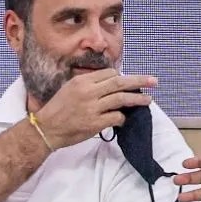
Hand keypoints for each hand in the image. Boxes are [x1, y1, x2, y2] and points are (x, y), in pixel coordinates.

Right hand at [35, 68, 155, 148]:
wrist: (45, 128)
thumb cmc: (59, 108)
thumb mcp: (70, 89)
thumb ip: (90, 84)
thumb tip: (113, 82)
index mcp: (81, 81)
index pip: (109, 73)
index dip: (123, 77)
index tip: (131, 81)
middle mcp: (88, 92)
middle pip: (119, 82)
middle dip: (140, 81)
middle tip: (154, 81)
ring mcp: (92, 107)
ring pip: (122, 99)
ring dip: (138, 99)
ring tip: (148, 100)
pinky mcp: (95, 123)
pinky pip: (117, 117)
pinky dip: (123, 117)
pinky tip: (123, 119)